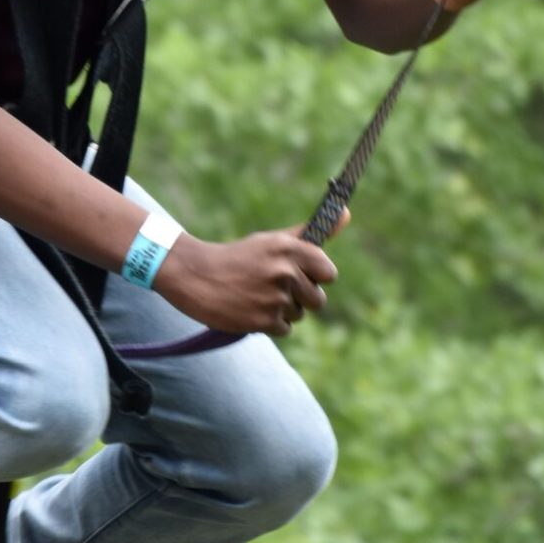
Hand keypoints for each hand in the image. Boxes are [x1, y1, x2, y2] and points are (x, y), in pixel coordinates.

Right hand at [154, 225, 339, 336]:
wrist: (196, 276)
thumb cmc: (238, 257)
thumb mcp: (273, 241)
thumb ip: (311, 232)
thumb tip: (347, 212)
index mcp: (290, 249)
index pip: (328, 273)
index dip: (315, 277)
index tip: (299, 274)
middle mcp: (285, 271)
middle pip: (316, 299)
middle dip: (299, 298)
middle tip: (272, 287)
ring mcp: (275, 297)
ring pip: (298, 315)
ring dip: (282, 311)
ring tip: (256, 296)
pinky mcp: (264, 321)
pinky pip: (284, 329)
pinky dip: (269, 324)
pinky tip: (250, 309)